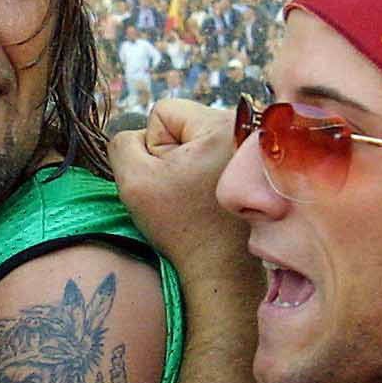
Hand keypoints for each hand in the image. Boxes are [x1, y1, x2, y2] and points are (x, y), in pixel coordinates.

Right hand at [109, 98, 251, 278]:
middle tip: (185, 192)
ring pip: (199, 141)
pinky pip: (216, 156)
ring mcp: (256, 147)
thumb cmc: (181, 228)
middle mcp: (248, 127)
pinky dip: (209, 176)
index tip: (170, 181)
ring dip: (191, 166)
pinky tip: (214, 201)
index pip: (163, 112)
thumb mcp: (133, 181)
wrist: (223, 270)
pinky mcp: (258, 166)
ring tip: (200, 198)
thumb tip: (138, 135)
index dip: (154, 148)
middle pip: (185, 125)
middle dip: (175, 156)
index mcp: (221, 124)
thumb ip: (123, 143)